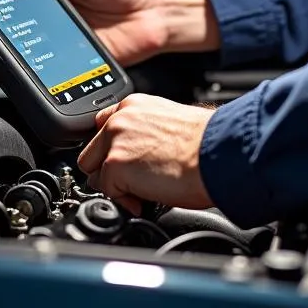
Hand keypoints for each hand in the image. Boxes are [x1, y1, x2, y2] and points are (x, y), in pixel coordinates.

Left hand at [77, 93, 215, 213]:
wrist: (217, 151)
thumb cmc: (205, 142)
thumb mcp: (169, 123)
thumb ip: (144, 131)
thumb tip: (138, 153)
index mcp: (135, 105)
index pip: (102, 127)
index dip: (110, 150)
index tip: (121, 161)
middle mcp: (120, 118)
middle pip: (91, 153)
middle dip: (108, 170)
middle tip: (134, 180)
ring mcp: (115, 141)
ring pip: (94, 174)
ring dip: (114, 186)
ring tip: (142, 189)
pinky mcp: (115, 165)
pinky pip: (108, 194)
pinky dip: (125, 201)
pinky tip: (146, 199)